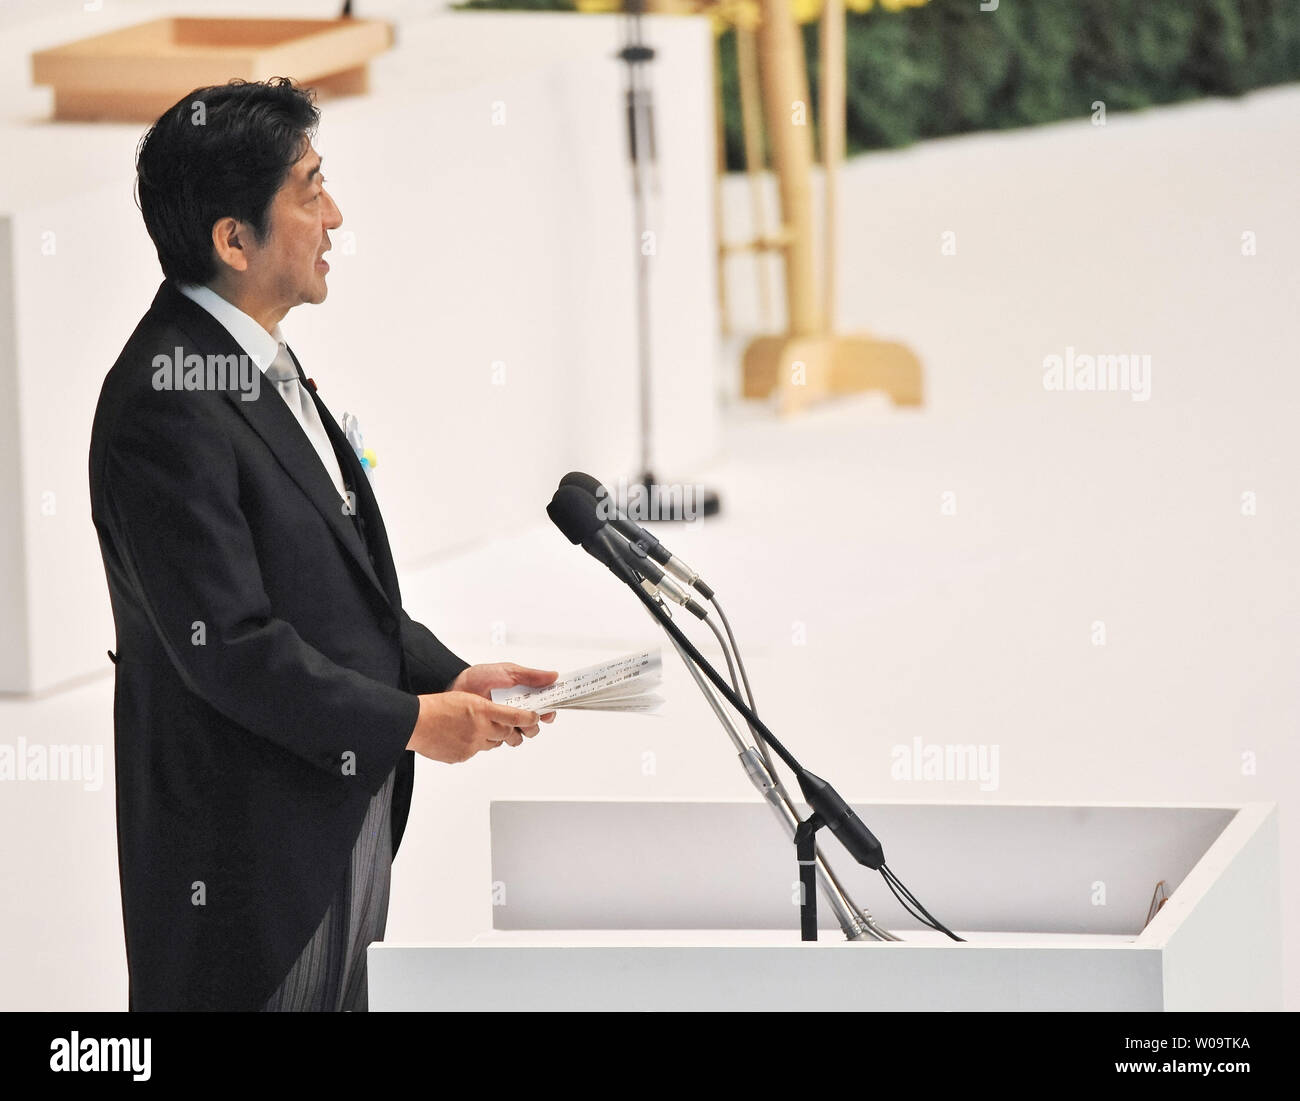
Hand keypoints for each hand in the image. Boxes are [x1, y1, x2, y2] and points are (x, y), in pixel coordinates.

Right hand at [406, 691, 542, 763]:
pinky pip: (475, 752)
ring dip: (490, 737)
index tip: (535, 718)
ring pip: (492, 744)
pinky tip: (461, 737)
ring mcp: (472, 744)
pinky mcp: (464, 756)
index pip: (516, 716)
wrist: (417, 723)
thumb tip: (498, 715)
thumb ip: (485, 707)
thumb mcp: (466, 698)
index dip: (529, 718)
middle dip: (509, 730)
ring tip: (476, 728)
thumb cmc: (437, 707)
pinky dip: (472, 745)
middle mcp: (480, 728)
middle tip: (506, 725)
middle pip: (507, 733)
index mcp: (483, 710)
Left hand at [446, 662, 558, 740]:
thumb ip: (532, 676)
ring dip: (517, 731)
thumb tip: (555, 676)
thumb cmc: (481, 677)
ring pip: (521, 737)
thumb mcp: (509, 672)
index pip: (545, 708)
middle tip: (526, 717)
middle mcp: (517, 712)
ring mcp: (505, 724)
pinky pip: (502, 742)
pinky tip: (493, 725)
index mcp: (525, 697)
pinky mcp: (492, 734)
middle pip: (535, 726)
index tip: (549, 711)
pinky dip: (500, 737)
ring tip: (507, 721)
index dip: (550, 711)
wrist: (456, 687)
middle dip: (533, 724)